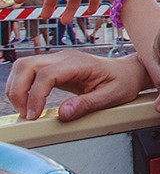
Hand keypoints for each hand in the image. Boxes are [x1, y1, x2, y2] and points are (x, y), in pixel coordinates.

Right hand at [5, 50, 151, 121]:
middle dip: (18, 90)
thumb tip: (63, 113)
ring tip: (26, 110)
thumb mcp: (111, 96)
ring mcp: (58, 60)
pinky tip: (28, 103)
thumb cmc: (123, 81)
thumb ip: (87, 104)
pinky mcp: (54, 67)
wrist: (128, 72)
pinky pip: (29, 72)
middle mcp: (65, 57)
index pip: (46, 74)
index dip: (35, 96)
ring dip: (17, 88)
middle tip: (26, 113)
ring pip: (23, 66)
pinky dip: (22, 87)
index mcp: (79, 63)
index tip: (34, 115)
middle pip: (26, 65)